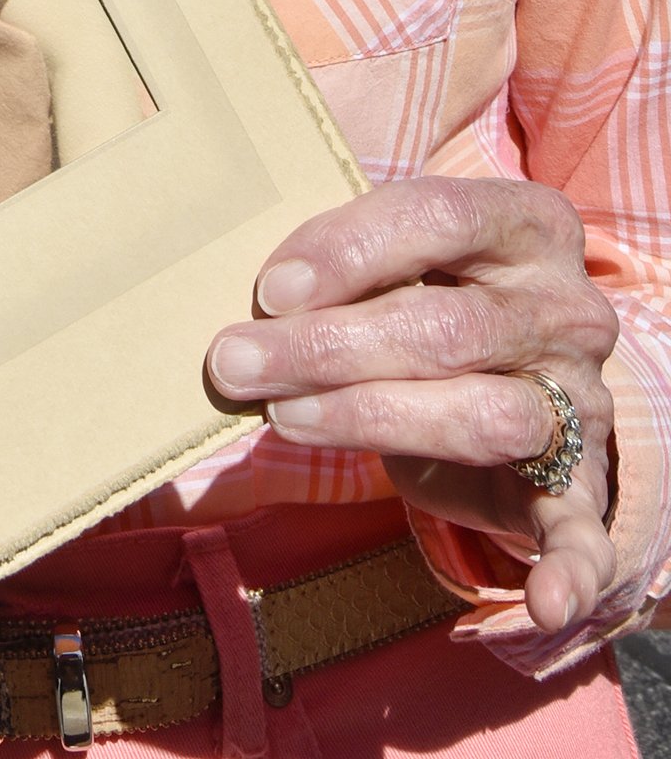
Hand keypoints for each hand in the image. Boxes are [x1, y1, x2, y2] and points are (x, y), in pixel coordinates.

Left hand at [206, 177, 618, 636]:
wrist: (512, 373)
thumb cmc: (429, 294)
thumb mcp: (398, 259)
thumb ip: (343, 265)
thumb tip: (251, 302)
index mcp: (525, 223)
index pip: (438, 217)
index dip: (349, 253)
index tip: (269, 292)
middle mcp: (565, 308)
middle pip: (448, 326)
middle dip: (330, 347)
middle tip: (237, 363)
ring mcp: (580, 396)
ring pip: (484, 415)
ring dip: (377, 421)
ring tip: (285, 420)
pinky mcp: (582, 482)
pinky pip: (581, 528)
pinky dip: (568, 569)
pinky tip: (542, 603)